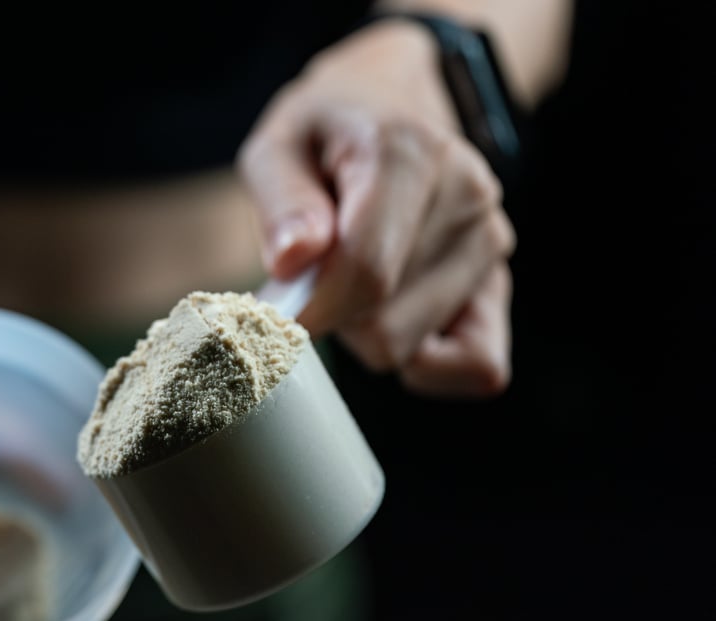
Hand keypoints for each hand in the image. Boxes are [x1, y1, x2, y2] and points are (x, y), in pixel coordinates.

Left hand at [239, 20, 514, 396]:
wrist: (394, 103)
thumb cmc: (326, 133)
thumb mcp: (279, 144)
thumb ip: (282, 203)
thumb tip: (294, 263)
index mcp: (409, 153)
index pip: (365, 274)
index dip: (310, 310)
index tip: (273, 312)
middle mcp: (467, 196)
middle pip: (384, 325)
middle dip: (333, 315)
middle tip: (317, 271)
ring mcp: (490, 241)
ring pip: (410, 346)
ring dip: (366, 328)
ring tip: (356, 272)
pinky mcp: (500, 281)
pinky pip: (478, 365)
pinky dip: (427, 362)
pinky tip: (392, 317)